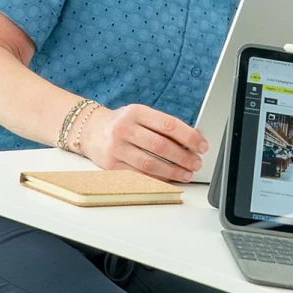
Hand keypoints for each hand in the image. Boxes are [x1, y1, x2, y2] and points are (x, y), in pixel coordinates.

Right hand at [79, 105, 208, 182]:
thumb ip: (163, 125)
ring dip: (173, 171)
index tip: (203, 146)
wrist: (90, 130)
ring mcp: (116, 148)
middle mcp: (124, 129)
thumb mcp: (141, 115)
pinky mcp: (111, 166)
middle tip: (197, 163)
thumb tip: (193, 140)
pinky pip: (138, 175)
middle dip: (184, 157)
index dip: (189, 136)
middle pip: (161, 146)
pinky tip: (169, 179)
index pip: (169, 125)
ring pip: (150, 163)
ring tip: (187, 174)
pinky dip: (156, 179)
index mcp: (137, 112)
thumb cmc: (123, 123)